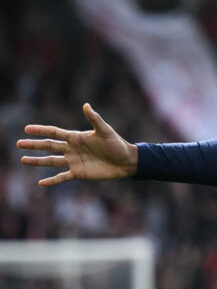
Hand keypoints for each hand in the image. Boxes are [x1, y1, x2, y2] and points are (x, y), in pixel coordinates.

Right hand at [18, 103, 137, 186]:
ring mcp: (74, 161)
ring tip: (23, 160)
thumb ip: (94, 119)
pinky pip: (62, 177)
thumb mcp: (105, 131)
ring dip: (37, 161)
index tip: (27, 129)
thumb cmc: (117, 144)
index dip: (41, 130)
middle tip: (18, 143)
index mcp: (76, 137)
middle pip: (49, 146)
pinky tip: (41, 183)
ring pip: (51, 161)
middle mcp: (72, 149)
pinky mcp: (78, 173)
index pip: (55, 132)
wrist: (126, 161)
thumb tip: (86, 105)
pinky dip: (52, 181)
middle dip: (34, 145)